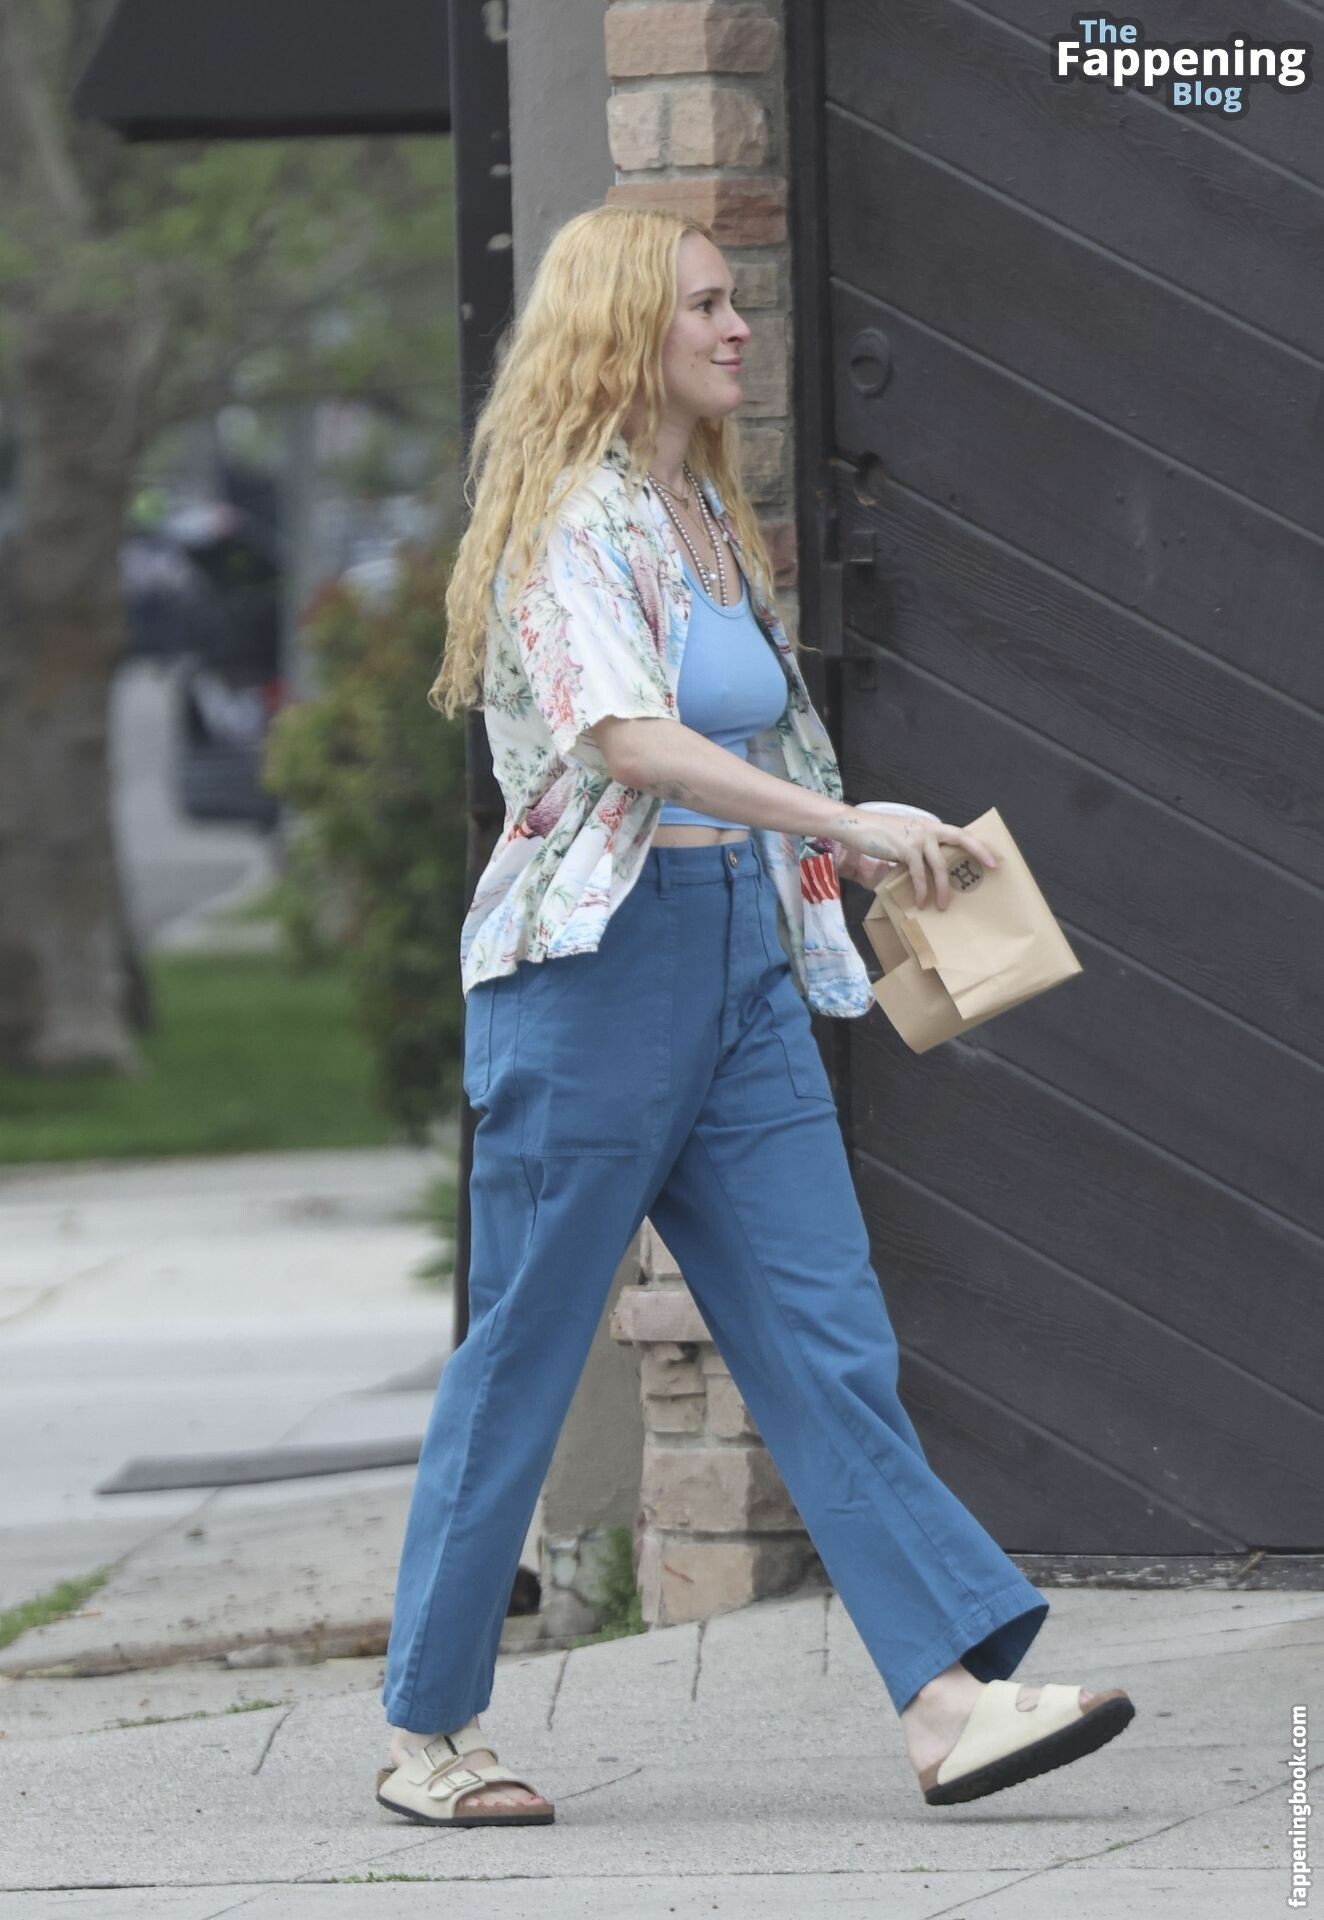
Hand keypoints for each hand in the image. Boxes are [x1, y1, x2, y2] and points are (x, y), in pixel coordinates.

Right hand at [830, 806, 997, 910]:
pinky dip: (921, 890)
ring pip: (940, 866)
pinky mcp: (906, 849)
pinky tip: (921, 902)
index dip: (978, 845)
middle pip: (960, 840)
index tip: (993, 858)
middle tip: (992, 868)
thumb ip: (919, 846)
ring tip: (944, 906)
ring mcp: (918, 838)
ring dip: (943, 889)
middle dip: (978, 853)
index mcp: (930, 825)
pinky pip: (919, 875)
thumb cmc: (878, 833)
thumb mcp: (904, 836)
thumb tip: (928, 867)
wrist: (856, 826)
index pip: (959, 833)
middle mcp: (928, 829)